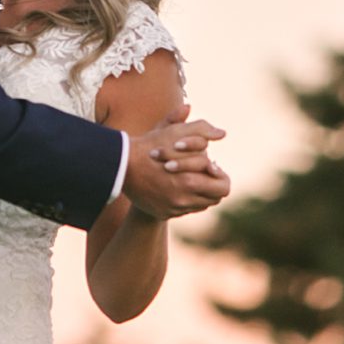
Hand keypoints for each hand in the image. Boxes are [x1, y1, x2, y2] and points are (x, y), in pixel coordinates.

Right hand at [122, 103, 231, 219]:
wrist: (119, 165)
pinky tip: (175, 186)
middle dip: (212, 185)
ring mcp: (173, 209)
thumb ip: (199, 128)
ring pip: (200, 205)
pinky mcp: (164, 214)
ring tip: (189, 177)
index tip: (211, 166)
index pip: (223, 187)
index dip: (219, 176)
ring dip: (198, 193)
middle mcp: (183, 200)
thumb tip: (222, 132)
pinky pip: (184, 210)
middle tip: (204, 173)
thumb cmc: (148, 145)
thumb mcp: (173, 132)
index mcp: (190, 182)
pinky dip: (183, 199)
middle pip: (215, 199)